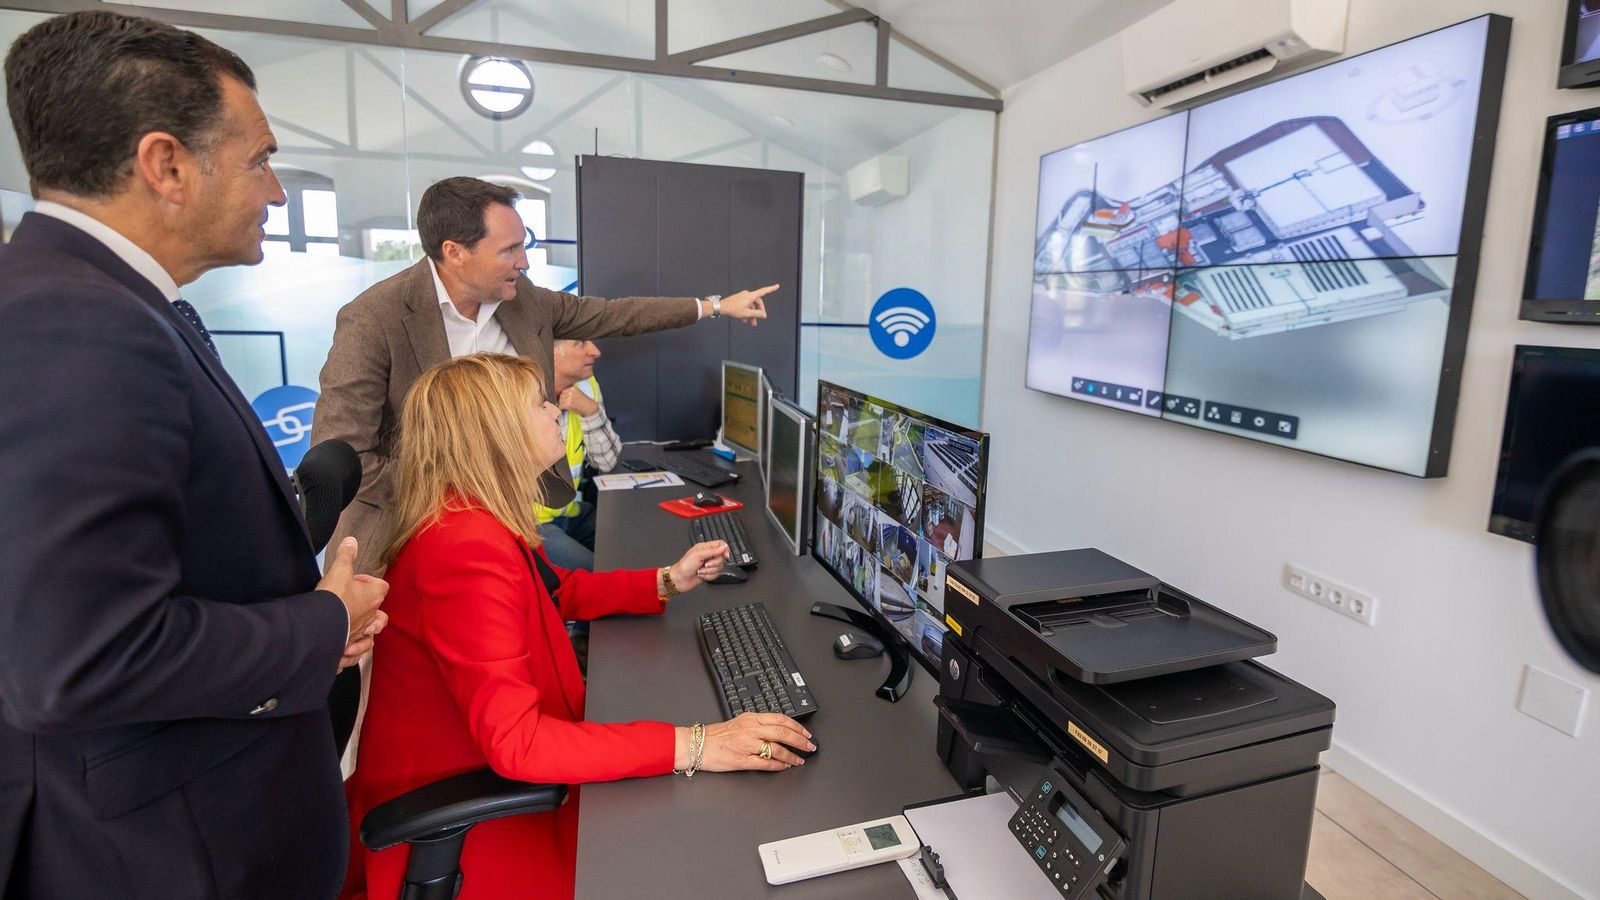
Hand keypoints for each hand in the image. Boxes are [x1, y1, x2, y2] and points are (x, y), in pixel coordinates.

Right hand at [317, 537, 389, 665]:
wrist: (320, 625)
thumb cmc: (333, 598)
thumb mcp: (338, 571)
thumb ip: (346, 556)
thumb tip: (351, 540)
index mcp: (374, 596)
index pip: (381, 586)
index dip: (368, 581)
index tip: (352, 580)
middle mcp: (371, 617)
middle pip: (381, 613)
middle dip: (370, 608)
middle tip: (352, 603)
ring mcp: (362, 633)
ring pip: (372, 633)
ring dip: (366, 630)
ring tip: (354, 625)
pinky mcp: (350, 647)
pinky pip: (358, 650)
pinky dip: (354, 649)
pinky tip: (346, 647)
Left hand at [558, 385, 598, 416]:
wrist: (589, 407)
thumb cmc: (583, 402)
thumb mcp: (577, 394)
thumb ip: (570, 393)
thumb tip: (559, 396)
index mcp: (573, 388)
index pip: (563, 392)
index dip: (563, 397)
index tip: (564, 400)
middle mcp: (571, 392)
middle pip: (561, 396)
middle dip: (561, 401)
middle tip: (564, 405)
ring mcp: (569, 398)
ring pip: (560, 401)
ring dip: (561, 405)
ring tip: (565, 407)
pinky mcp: (568, 404)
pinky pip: (561, 406)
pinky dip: (561, 408)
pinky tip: (564, 409)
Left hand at [668, 540, 728, 592]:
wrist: (679, 580)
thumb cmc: (684, 566)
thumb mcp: (698, 555)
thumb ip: (712, 550)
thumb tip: (724, 547)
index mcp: (705, 547)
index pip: (720, 544)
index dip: (725, 549)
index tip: (724, 555)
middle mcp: (707, 555)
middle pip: (721, 557)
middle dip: (714, 563)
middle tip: (705, 564)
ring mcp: (708, 565)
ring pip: (719, 567)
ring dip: (709, 571)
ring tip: (700, 570)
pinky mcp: (708, 573)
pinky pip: (716, 575)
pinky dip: (708, 576)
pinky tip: (701, 575)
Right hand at [675, 713, 813, 771]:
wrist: (698, 744)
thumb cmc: (717, 736)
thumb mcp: (740, 722)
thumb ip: (758, 724)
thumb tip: (777, 728)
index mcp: (751, 719)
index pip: (780, 719)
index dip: (797, 727)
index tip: (806, 733)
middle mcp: (751, 730)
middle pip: (782, 733)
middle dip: (800, 740)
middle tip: (810, 746)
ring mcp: (747, 745)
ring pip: (776, 749)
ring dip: (791, 755)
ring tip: (799, 760)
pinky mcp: (742, 760)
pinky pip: (765, 763)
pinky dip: (778, 765)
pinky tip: (784, 767)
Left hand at [715, 284, 777, 325]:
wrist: (721, 307)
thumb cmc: (733, 309)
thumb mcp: (747, 313)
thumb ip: (757, 314)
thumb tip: (764, 315)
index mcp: (751, 296)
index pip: (763, 291)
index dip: (771, 289)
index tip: (777, 286)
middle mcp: (747, 295)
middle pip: (757, 303)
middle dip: (758, 312)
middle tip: (758, 320)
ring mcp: (743, 297)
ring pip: (751, 306)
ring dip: (752, 314)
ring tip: (751, 323)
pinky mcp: (738, 300)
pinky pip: (745, 306)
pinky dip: (746, 312)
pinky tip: (745, 320)